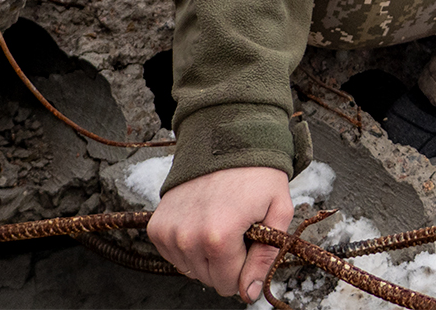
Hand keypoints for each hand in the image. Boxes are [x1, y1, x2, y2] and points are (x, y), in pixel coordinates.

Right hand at [148, 166, 292, 300]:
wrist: (227, 141)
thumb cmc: (257, 174)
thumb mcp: (278, 212)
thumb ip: (265, 258)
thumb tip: (248, 293)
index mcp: (219, 237)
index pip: (229, 284)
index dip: (246, 270)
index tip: (253, 245)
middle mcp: (188, 237)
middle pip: (209, 279)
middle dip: (228, 263)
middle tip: (239, 231)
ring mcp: (168, 232)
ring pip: (191, 269)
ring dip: (208, 255)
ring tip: (222, 224)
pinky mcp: (157, 226)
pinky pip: (174, 256)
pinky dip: (190, 246)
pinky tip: (204, 224)